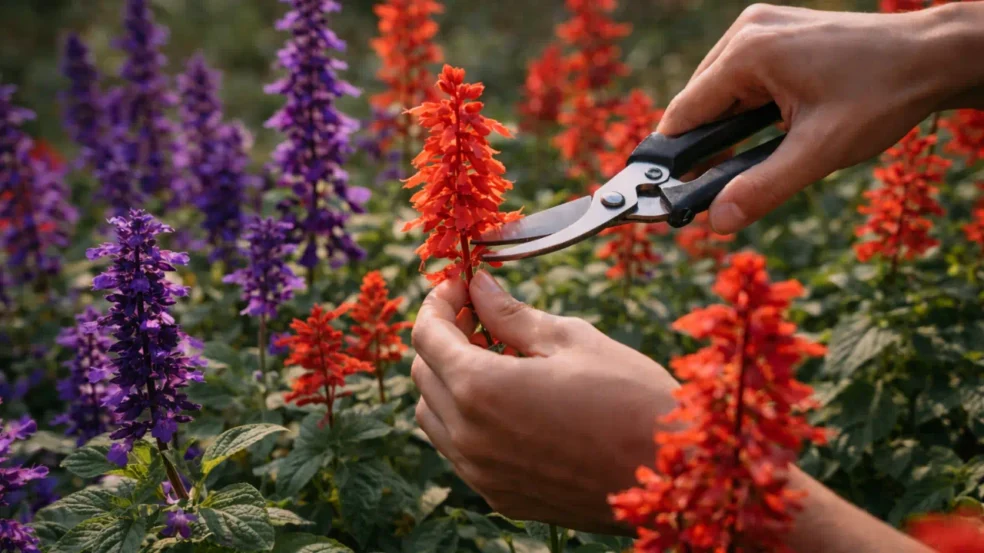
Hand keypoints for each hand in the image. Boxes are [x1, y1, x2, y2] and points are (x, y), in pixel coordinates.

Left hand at [410, 271, 679, 532]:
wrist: (674, 473)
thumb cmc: (632, 398)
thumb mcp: (571, 340)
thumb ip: (512, 314)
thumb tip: (481, 287)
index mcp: (481, 389)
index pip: (427, 336)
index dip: (438, 303)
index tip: (462, 286)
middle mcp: (470, 437)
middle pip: (423, 375)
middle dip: (442, 337)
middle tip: (480, 315)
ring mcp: (482, 474)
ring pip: (434, 416)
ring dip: (449, 380)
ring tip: (493, 356)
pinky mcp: (501, 496)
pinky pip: (460, 451)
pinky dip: (466, 418)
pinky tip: (506, 399)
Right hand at [657, 2, 983, 234]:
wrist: (934, 56)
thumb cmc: (882, 96)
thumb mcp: (819, 151)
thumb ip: (763, 188)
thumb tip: (716, 221)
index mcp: (748, 51)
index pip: (684, 113)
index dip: (673, 158)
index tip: (670, 193)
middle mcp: (747, 31)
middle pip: (698, 102)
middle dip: (704, 146)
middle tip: (714, 187)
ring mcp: (761, 27)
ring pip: (718, 91)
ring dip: (726, 128)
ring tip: (745, 160)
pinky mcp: (776, 32)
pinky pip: (740, 78)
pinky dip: (743, 109)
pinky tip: (763, 130)